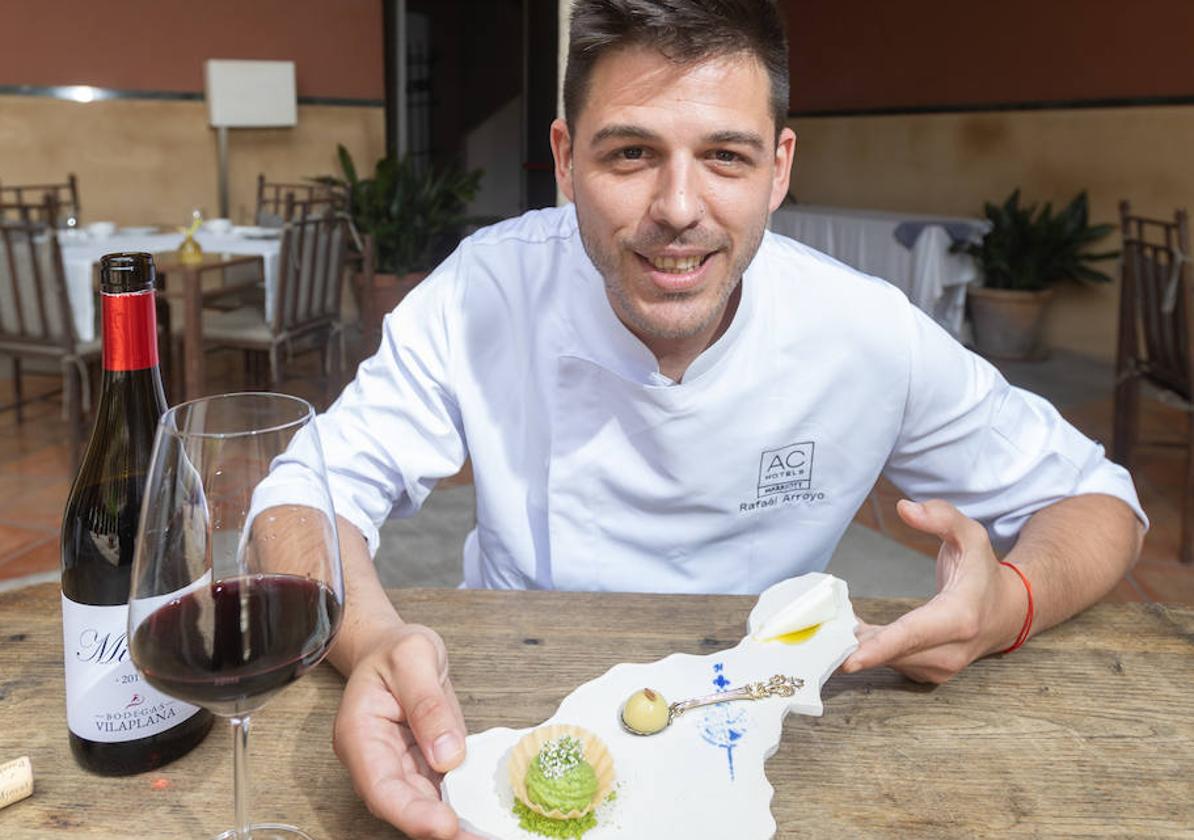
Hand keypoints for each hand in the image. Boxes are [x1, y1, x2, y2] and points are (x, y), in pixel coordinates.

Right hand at [332, 623, 480, 839]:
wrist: (398, 648)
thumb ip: (427, 703)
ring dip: (455, 825)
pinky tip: (488, 819)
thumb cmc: (398, 649)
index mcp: (359, 734)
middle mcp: (374, 760)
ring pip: (424, 807)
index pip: (380, 786)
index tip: (445, 825)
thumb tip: (448, 755)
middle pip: (402, 806)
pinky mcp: (422, 768)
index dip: (411, 812)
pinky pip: (441, 793)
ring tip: (487, 834)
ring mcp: (398, 767)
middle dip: (438, 828)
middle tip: (479, 838)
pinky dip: (464, 807)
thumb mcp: (414, 656)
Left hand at [840, 499, 1021, 682]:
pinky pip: (889, 663)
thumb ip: (942, 517)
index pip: (913, 634)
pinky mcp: (927, 675)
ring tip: (830, 629)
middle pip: (892, 652)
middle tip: (817, 636)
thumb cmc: (984, 573)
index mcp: (959, 617)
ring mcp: (940, 669)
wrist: (1008, 613)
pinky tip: (849, 633)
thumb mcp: (971, 535)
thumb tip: (906, 508)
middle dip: (852, 647)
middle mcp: (950, 651)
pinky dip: (867, 650)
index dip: (880, 648)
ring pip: (887, 660)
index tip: (849, 660)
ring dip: (857, 647)